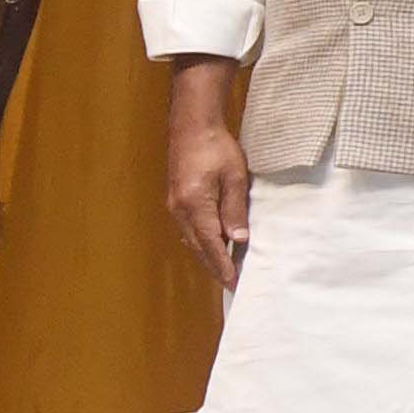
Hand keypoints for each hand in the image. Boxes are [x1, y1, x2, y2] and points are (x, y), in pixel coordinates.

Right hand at [164, 89, 252, 289]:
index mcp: (195, 205)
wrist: (192, 127)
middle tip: (232, 284)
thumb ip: (235, 209)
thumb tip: (238, 239)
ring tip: (226, 271)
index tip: (234, 283)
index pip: (210, 244)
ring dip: (208, 256)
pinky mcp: (176, 201)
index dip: (222, 265)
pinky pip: (189, 229)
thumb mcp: (234, 178)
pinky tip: (213, 247)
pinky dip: (202, 242)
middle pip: (198, 247)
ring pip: (192, 240)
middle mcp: (180, 210)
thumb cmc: (217, 148)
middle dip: (215, 267)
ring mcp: (175, 207)